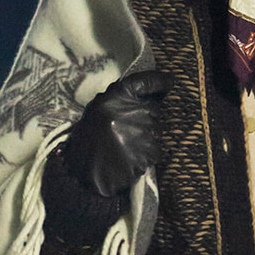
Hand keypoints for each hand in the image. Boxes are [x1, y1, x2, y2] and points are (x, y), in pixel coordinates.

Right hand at [63, 69, 167, 199]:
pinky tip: (131, 158)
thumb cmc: (89, 142)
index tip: (169, 81)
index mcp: (116, 96)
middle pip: (155, 110)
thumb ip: (120, 102)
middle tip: (128, 133)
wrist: (85, 173)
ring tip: (126, 147)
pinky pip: (156, 149)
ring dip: (147, 139)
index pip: (145, 82)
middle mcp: (133, 110)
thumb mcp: (99, 111)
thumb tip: (148, 96)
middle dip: (147, 120)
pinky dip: (147, 154)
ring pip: (157, 131)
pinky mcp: (149, 151)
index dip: (159, 81)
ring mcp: (143, 131)